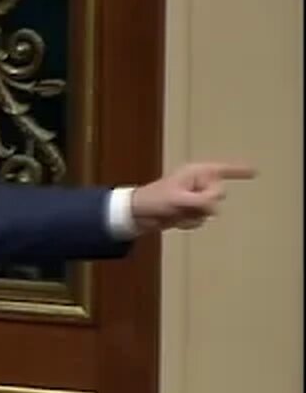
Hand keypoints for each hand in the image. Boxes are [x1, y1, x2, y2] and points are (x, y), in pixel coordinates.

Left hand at [130, 162, 256, 231]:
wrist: (138, 215)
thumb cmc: (153, 200)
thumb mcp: (178, 199)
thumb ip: (201, 201)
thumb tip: (215, 206)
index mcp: (195, 173)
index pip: (222, 170)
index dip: (239, 171)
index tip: (255, 171)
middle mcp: (198, 184)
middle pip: (219, 196)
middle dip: (204, 203)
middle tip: (185, 204)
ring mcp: (195, 198)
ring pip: (210, 212)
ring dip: (194, 215)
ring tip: (177, 212)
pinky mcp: (191, 211)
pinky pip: (201, 220)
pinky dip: (190, 223)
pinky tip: (177, 220)